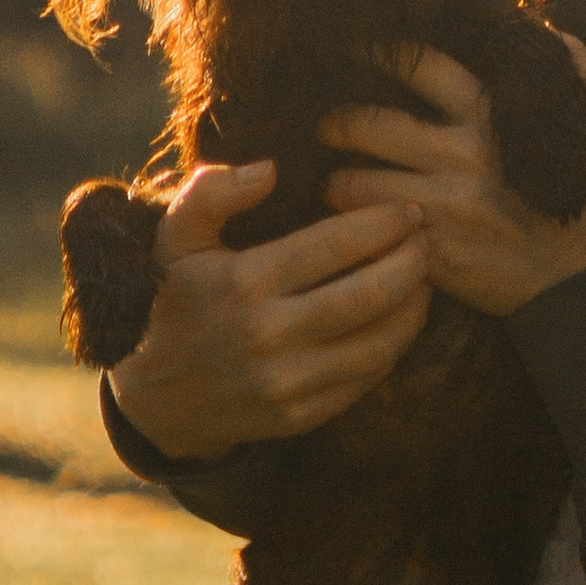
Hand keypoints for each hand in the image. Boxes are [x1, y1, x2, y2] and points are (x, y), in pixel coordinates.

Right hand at [107, 163, 432, 459]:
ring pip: (377, 343)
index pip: (333, 245)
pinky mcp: (301, 416)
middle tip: (428, 240)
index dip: (382, 223)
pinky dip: (394, 346)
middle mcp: (266, 335)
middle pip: (368, 295)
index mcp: (242, 283)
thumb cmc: (176, 300)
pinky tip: (402, 319)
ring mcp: (286, 382)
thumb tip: (270, 169)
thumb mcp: (175, 239)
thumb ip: (212, 193)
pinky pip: (366, 378)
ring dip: (413, 306)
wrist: (157, 397)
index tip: (409, 209)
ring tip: (424, 277)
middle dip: (411, 263)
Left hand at [322, 41, 585, 317]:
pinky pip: (365, 232)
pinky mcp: (429, 252)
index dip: (377, 53)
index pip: (416, 63)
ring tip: (335, 183)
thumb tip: (547, 28)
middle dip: (333, 123)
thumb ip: (577, 67)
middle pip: (362, 123)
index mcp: (492, 113)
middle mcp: (460, 153)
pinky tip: (353, 226)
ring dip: (337, 181)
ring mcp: (441, 205)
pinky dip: (353, 227)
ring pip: (349, 181)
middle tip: (324, 128)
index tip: (351, 52)